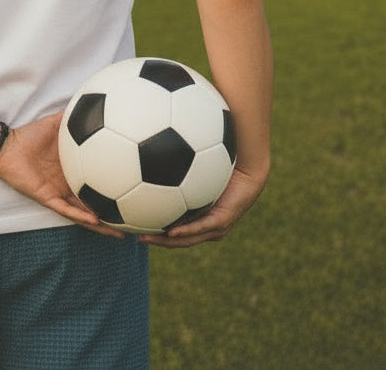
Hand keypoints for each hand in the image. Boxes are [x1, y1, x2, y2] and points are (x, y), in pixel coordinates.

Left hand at [0, 112, 125, 238]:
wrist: (9, 147)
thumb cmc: (30, 135)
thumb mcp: (57, 123)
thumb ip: (73, 114)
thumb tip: (91, 100)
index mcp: (74, 170)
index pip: (99, 181)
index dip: (115, 187)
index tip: (134, 188)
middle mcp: (69, 184)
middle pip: (96, 203)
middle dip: (114, 213)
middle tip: (135, 219)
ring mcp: (60, 194)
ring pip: (85, 214)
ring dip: (102, 224)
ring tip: (121, 232)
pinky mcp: (49, 199)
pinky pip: (67, 210)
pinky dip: (81, 216)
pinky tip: (97, 220)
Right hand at [137, 166, 267, 248]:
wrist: (250, 166)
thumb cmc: (225, 160)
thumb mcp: (197, 162)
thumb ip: (180, 159)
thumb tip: (160, 145)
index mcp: (201, 215)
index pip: (176, 228)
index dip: (158, 229)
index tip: (137, 224)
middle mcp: (208, 224)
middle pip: (178, 239)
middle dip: (157, 240)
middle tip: (136, 236)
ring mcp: (216, 226)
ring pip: (188, 238)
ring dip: (166, 241)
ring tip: (146, 237)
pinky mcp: (223, 221)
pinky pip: (201, 227)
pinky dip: (186, 230)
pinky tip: (170, 230)